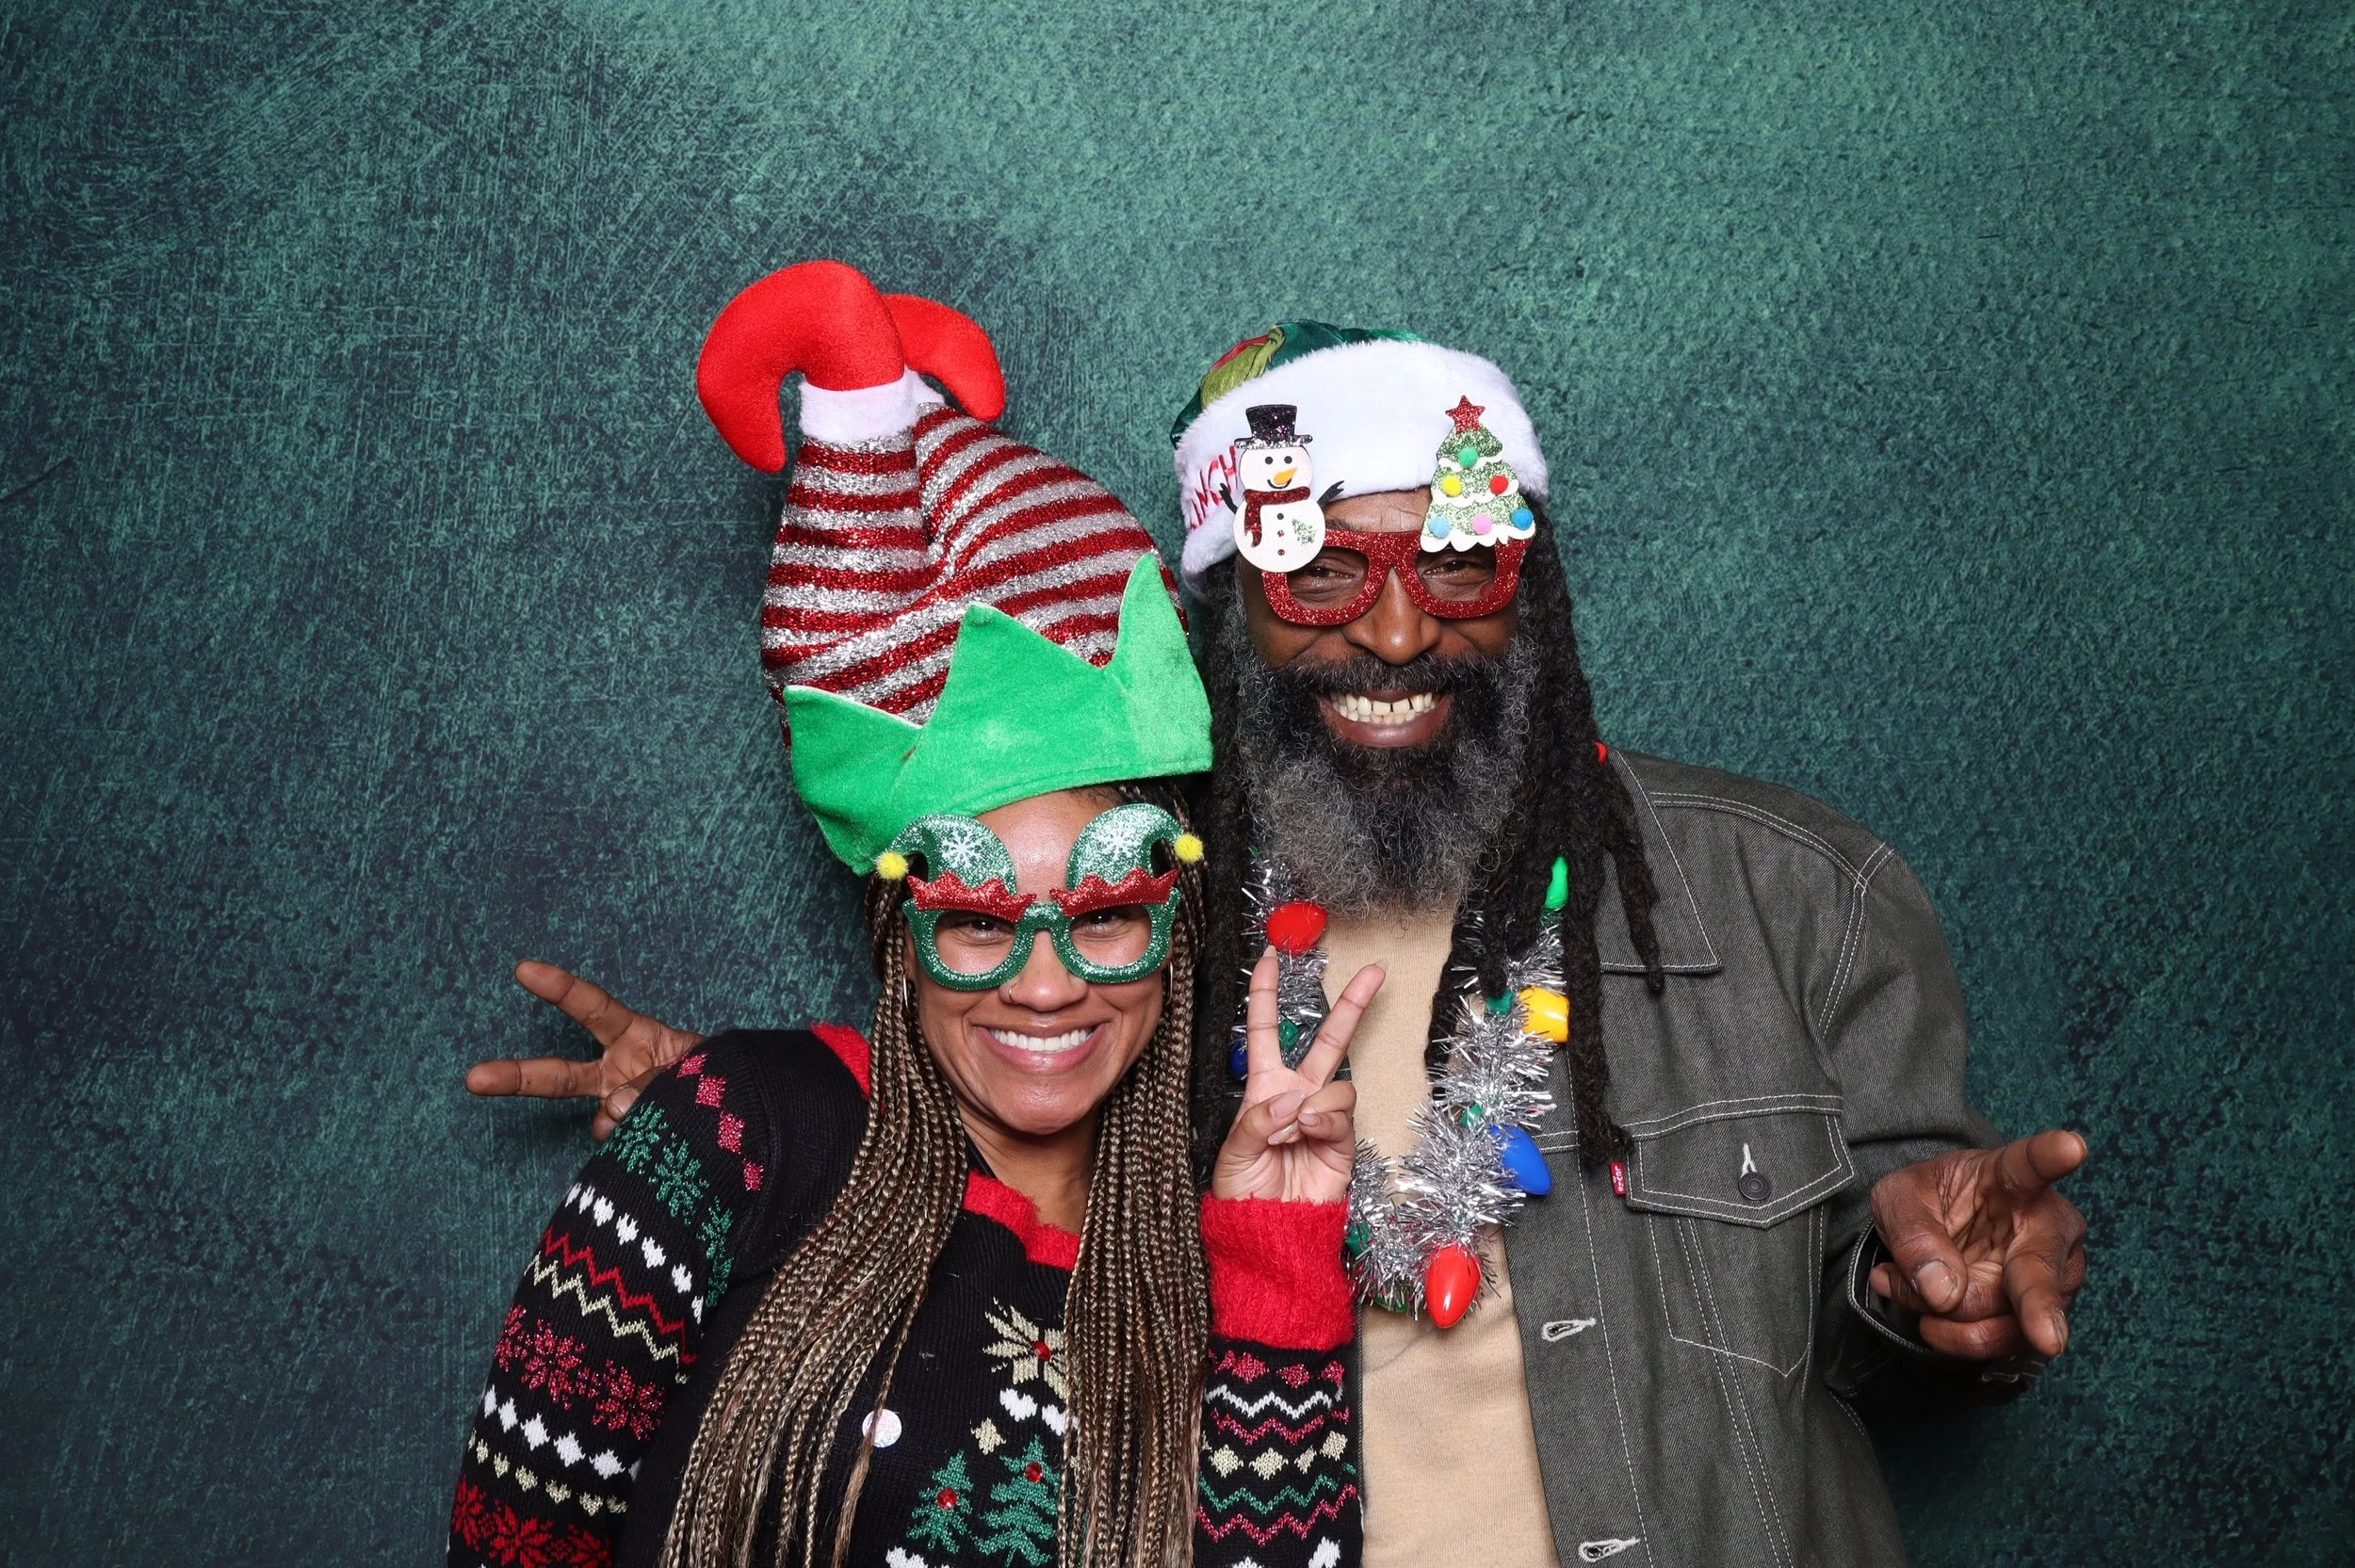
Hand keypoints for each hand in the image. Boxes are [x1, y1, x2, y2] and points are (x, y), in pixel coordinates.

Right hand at [464, 961, 706, 1140]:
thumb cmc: (723, 1075)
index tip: (523, 969)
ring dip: (632, 1120)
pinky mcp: (637, 1145)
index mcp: (635, 1036)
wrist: (750, 1118)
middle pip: (559, 1076)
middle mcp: (618, 1074)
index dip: (560, 989)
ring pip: (600, 1122)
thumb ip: (659, 1077)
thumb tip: (611, 1111)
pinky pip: (629, 1147)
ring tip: (672, 1115)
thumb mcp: (702, 1061)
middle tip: (472, 1079)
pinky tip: (670, 1142)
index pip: (593, 1007)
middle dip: (515, 1076)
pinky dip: (647, 1145)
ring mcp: (623, 1113)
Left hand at [1211, 946, 1383, 1204]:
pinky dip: (1321, 1121)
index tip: (1271, 959)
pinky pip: (1341, 1113)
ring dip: (1311, 1103)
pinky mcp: (1343, 1139)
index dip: (1266, 995)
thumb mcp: (1232, 1152)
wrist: (1269, 1230)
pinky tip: (1305, 1136)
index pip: (1266, 1031)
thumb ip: (1256, 1120)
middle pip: (1328, 1039)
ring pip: (1337, 1082)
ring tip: (1289, 1132)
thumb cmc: (1244, 1191)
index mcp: (1264, 1087)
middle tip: (1376, 970)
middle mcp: (1298, 1093)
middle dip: (1353, 1004)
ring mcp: (1323, 1115)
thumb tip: (1294, 1099)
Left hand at [1868, 1129, 2088, 1358]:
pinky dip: (1954, 1337)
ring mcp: (2053, 1277)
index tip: (2073, 1146)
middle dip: (2040, 1306)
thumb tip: (1944, 1291)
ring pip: (2009, 1320)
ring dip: (1952, 1319)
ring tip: (1914, 1292)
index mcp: (2010, 1177)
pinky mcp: (2042, 1318)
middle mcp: (2047, 1226)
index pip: (2033, 1162)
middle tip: (2045, 1338)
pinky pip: (2000, 1344)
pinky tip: (1929, 1318)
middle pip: (2041, 1271)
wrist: (1941, 1231)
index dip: (2053, 1155)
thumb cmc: (1928, 1202)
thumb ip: (1913, 1234)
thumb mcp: (1898, 1200)